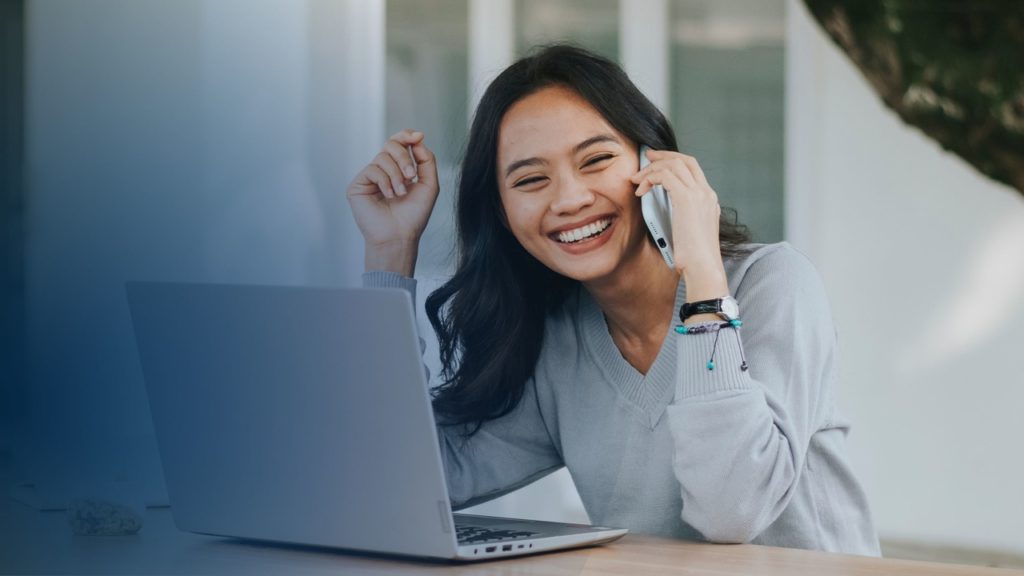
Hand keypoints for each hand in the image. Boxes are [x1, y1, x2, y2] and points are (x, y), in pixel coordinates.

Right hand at [346, 130, 439, 274]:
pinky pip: (372, 169)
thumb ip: (427, 161)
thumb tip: (418, 140)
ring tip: (401, 194)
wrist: (399, 236)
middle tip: (411, 176)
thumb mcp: (429, 185)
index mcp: (400, 169)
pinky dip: (385, 181)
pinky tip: (389, 196)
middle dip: (404, 157)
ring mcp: (370, 177)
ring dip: (396, 175)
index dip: (407, 136)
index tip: (418, 136)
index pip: (400, 143)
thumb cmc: (414, 215)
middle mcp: (384, 171)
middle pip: (391, 144)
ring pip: (383, 157)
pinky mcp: (358, 185)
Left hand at [630, 150, 727, 300]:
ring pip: (673, 165)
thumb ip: (683, 216)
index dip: (673, 160)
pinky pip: (665, 176)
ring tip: (636, 180)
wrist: (703, 268)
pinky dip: (650, 179)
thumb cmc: (694, 257)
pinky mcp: (687, 199)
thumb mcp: (690, 231)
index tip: (656, 161)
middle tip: (645, 158)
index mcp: (709, 199)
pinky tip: (641, 191)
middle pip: (685, 159)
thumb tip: (666, 209)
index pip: (693, 168)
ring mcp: (699, 194)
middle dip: (663, 155)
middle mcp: (706, 193)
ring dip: (651, 170)